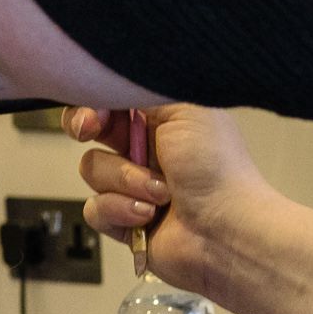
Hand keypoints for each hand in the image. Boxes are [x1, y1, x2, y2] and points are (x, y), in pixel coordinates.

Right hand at [65, 103, 278, 300]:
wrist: (226, 228)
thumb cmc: (216, 167)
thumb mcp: (185, 108)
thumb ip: (142, 90)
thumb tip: (110, 85)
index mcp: (159, 118)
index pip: (110, 97)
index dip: (93, 99)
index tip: (94, 106)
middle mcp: (143, 149)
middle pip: (88, 127)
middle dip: (86, 126)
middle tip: (92, 129)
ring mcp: (130, 185)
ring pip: (91, 169)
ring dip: (125, 180)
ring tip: (161, 193)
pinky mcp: (123, 220)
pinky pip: (95, 208)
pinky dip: (120, 210)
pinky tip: (148, 216)